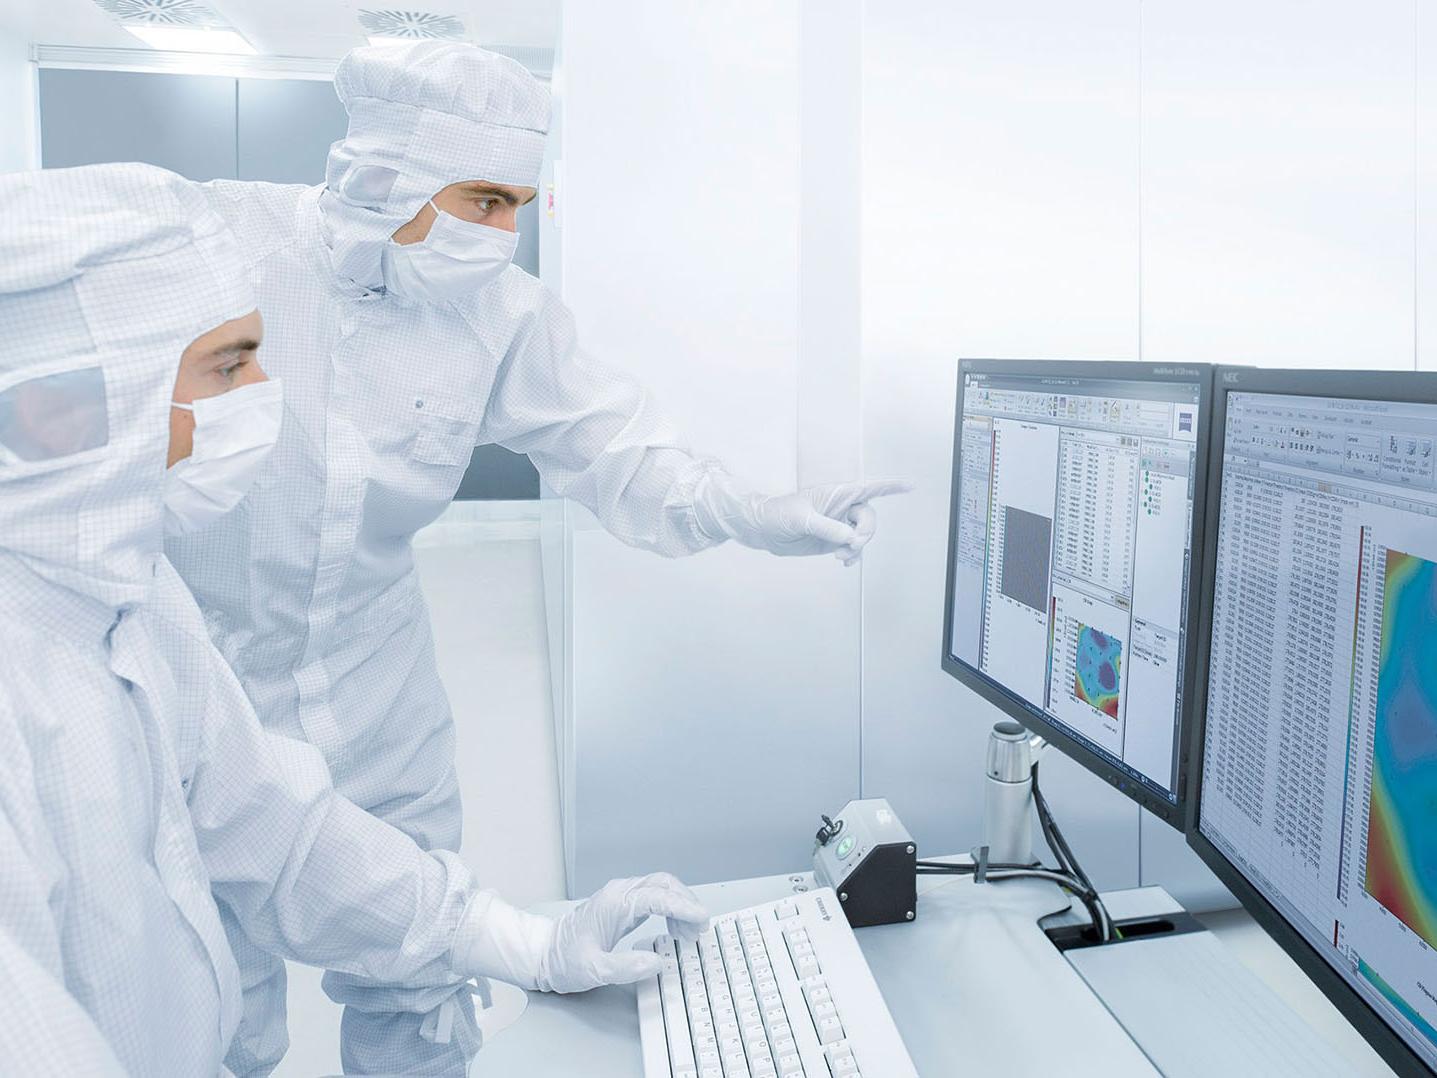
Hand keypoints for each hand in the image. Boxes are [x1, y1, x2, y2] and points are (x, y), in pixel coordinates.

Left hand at [538, 873, 708, 992]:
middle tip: (700, 928)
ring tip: (689, 933)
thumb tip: (659, 963)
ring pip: (660, 888)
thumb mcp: (594, 970)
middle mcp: (619, 893)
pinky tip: (674, 929)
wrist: (543, 954)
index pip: (659, 896)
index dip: (684, 907)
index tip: (702, 919)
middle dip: (687, 903)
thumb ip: (627, 967)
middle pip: (664, 884)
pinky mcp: (621, 905)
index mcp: (615, 903)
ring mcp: (620, 897)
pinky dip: (669, 909)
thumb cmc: (564, 960)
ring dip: (680, 906)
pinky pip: (653, 898)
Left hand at [693, 471, 913, 563]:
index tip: (910, 486)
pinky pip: (853, 549)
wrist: (763, 530)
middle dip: (865, 534)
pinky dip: (853, 556)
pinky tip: (844, 562)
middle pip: (869, 518)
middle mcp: (841, 508)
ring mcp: (838, 525)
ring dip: (857, 548)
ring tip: (840, 556)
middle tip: (850, 545)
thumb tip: (848, 537)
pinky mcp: (832, 540)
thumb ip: (826, 526)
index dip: (890, 486)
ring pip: (863, 536)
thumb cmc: (778, 514)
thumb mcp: (801, 518)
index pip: (868, 487)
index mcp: (836, 494)